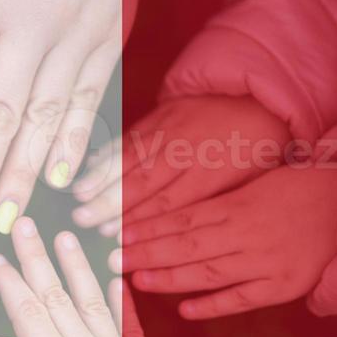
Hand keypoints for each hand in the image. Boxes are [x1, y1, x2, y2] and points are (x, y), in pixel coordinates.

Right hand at [0, 227, 228, 336]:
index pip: (29, 316)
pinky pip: (128, 324)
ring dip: (76, 268)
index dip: (10, 283)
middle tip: (24, 225)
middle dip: (38, 259)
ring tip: (64, 237)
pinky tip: (117, 278)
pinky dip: (122, 298)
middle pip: (58, 297)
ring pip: (91, 301)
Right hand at [72, 95, 291, 238]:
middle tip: (83, 221)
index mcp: (212, 174)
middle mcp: (188, 152)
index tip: (114, 239)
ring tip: (78, 197)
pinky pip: (130, 135)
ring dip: (101, 178)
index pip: (169, 204)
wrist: (259, 98)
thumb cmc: (255, 151)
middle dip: (110, 203)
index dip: (139, 222)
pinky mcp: (162, 113)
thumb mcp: (246, 184)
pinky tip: (88, 167)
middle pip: (144, 182)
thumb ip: (209, 206)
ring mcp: (172, 129)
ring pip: (131, 157)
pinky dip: (108, 152)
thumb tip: (173, 236)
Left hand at [119, 164, 336, 319]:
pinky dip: (213, 305)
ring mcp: (267, 262)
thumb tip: (171, 211)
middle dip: (145, 254)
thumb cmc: (304, 185)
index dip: (146, 228)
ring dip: (170, 279)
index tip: (115, 233)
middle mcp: (250, 233)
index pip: (182, 217)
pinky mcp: (285, 285)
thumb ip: (220, 199)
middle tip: (110, 260)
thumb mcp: (258, 182)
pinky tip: (184, 310)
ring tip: (137, 280)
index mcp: (241, 204)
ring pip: (208, 272)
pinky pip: (243, 299)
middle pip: (186, 245)